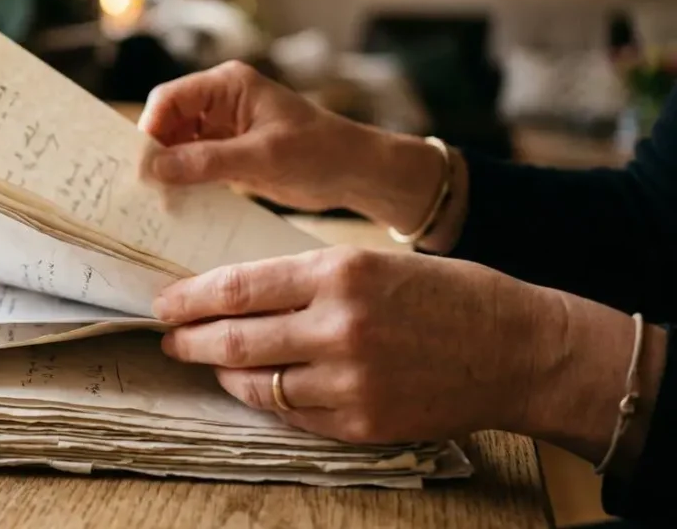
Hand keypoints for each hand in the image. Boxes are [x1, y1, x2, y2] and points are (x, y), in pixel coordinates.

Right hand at [138, 61, 461, 247]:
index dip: (150, 130)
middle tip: (140, 187)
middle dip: (155, 152)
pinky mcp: (229, 154)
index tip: (140, 166)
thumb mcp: (262, 157)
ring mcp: (223, 129)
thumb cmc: (321, 152)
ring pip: (176, 145)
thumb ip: (206, 161)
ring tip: (155, 199)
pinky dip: (183, 182)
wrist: (357, 173)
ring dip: (167, 170)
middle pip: (167, 122)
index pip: (170, 99)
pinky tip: (176, 203)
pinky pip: (193, 164)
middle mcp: (220, 101)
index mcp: (228, 85)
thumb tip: (155, 168)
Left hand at [153, 245, 646, 455]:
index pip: (238, 288)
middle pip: (235, 338)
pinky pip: (292, 414)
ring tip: (207, 362)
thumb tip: (237, 293)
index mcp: (339, 273)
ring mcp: (350, 380)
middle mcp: (339, 326)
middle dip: (192, 339)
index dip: (190, 298)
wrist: (518, 349)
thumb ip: (306, 278)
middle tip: (170, 337)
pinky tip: (255, 387)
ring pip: (257, 382)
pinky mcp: (362, 421)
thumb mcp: (372, 262)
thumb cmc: (447, 294)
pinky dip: (266, 400)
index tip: (166, 303)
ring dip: (223, 373)